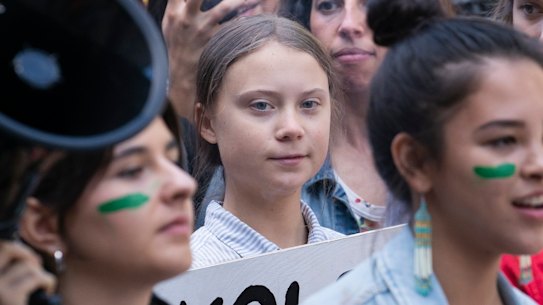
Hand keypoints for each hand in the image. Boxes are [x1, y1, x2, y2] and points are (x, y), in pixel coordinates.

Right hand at [0, 241, 55, 304]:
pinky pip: (37, 276)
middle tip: (36, 269)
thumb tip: (24, 247)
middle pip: (8, 248)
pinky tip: (48, 291)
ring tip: (41, 286)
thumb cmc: (16, 301)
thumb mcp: (8, 284)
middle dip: (28, 254)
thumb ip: (11, 269)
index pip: (0, 246)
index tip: (29, 258)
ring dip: (41, 273)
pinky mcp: (9, 296)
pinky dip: (48, 281)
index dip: (15, 247)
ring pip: (27, 264)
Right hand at [162, 0, 252, 119]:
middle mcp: (188, 18)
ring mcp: (204, 30)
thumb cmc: (176, 43)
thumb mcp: (169, 22)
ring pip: (225, 8)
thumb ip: (178, 3)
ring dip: (242, 0)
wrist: (180, 74)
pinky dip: (246, 20)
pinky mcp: (216, 41)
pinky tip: (258, 13)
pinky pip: (235, 27)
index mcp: (175, 11)